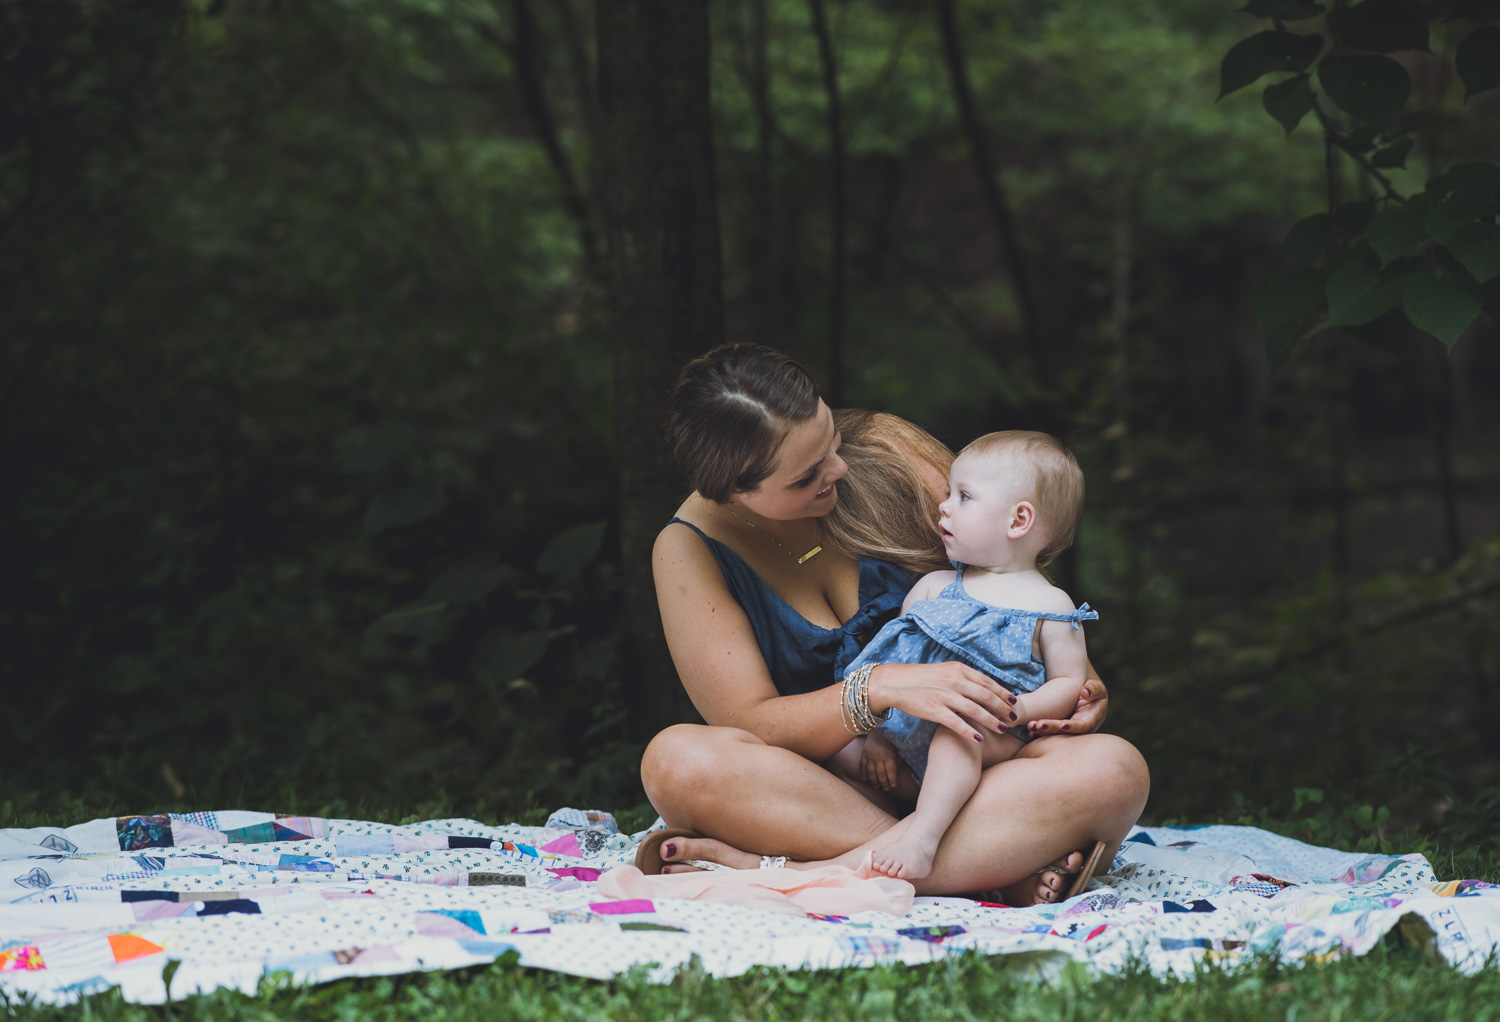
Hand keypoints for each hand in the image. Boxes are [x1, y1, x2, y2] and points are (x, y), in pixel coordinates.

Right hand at [859, 733, 901, 791]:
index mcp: (889, 755)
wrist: (878, 729)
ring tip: (877, 786)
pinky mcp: (863, 754)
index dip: (892, 779)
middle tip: (886, 789)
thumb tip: (895, 774)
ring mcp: (870, 756)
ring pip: (871, 772)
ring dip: (874, 781)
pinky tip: (866, 780)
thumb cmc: (890, 741)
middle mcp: (879, 756)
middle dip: (884, 783)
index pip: (891, 770)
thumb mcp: (896, 749)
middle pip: (881, 773)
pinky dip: (863, 774)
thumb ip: (896, 761)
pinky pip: (862, 766)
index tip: (894, 786)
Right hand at [868, 661, 1018, 742]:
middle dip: (1002, 708)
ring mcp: (945, 696)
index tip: (1013, 702)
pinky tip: (979, 739)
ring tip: (1002, 729)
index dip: (1002, 693)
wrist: (894, 683)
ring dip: (991, 721)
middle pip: (986, 696)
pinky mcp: (935, 710)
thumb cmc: (919, 677)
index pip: (987, 682)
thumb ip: (962, 677)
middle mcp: (954, 681)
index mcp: (958, 669)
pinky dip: (969, 732)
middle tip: (1013, 718)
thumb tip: (981, 686)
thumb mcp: (943, 669)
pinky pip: (957, 723)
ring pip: (975, 711)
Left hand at [1027, 676, 1108, 735]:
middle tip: (1038, 725)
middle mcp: (1078, 729)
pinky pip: (1049, 732)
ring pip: (1055, 734)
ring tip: (1030, 726)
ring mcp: (1068, 730)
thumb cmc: (1093, 692)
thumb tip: (1085, 692)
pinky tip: (1029, 730)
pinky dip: (1039, 732)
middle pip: (1065, 733)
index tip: (1062, 725)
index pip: (1082, 726)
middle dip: (1052, 729)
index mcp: (1090, 721)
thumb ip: (1093, 690)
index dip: (1072, 727)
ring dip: (1042, 732)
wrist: (1085, 697)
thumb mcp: (1097, 689)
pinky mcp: (1058, 729)